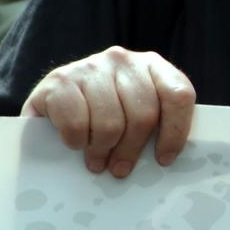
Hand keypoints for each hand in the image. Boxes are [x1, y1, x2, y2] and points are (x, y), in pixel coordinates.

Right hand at [24, 47, 196, 177]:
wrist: (51, 100)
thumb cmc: (100, 113)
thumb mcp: (133, 111)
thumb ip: (154, 123)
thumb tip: (165, 162)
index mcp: (151, 65)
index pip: (178, 94)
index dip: (175, 131)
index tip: (164, 159)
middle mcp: (122, 60)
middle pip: (143, 114)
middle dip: (132, 149)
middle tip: (120, 169)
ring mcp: (90, 67)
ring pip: (110, 123)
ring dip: (102, 150)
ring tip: (97, 159)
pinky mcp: (59, 80)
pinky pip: (77, 124)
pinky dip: (76, 142)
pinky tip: (75, 142)